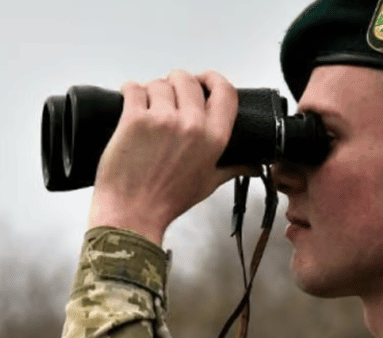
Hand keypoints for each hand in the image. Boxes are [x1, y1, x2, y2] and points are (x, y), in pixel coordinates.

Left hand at [86, 70, 255, 244]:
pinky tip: (130, 99)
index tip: (203, 80)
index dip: (212, 79)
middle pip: (188, 80)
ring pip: (159, 84)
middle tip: (167, 96)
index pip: (224, 91)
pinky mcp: (134, 119)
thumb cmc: (168, 201)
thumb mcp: (207, 184)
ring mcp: (162, 119)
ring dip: (152, 91)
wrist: (132, 213)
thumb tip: (252, 164)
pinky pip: (133, 89)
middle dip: (177, 83)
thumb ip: (232, 168)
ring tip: (147, 107)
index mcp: (214, 137)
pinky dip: (130, 90)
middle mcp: (191, 124)